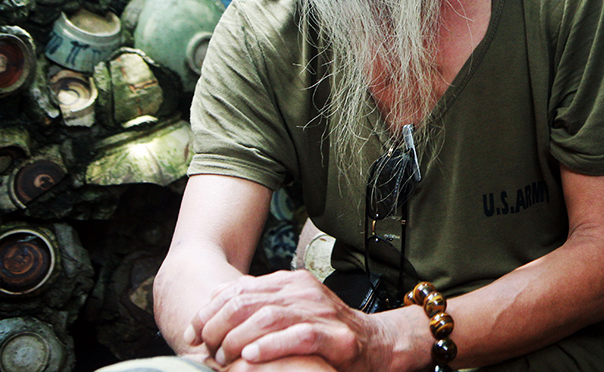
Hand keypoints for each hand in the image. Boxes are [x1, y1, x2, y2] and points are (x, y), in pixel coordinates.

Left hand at [184, 270, 427, 371]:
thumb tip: (213, 305)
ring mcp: (320, 311)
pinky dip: (272, 346)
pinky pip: (299, 336)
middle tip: (208, 349)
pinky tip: (252, 356)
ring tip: (225, 357)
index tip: (191, 333)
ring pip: (268, 317)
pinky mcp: (335, 335)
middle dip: (218, 326)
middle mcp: (303, 291)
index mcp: (289, 282)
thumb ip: (257, 305)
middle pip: (247, 301)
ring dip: (239, 339)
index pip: (237, 289)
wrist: (375, 342)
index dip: (208, 312)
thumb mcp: (290, 311)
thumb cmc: (326, 332)